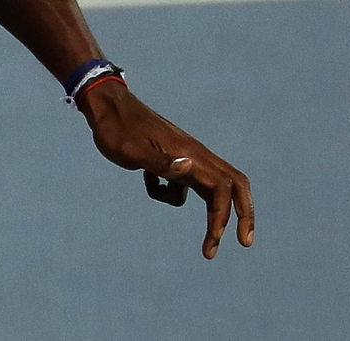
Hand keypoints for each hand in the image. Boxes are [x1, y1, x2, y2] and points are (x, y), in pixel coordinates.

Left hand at [79, 80, 253, 257]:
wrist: (105, 105)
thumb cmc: (115, 129)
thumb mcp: (130, 151)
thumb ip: (160, 162)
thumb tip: (190, 168)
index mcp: (189, 153)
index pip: (221, 188)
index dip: (223, 216)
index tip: (216, 242)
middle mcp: (195, 154)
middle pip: (234, 186)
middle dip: (243, 214)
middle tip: (244, 243)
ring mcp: (186, 156)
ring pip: (213, 187)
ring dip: (212, 214)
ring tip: (207, 244)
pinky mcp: (174, 157)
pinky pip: (185, 183)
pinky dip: (171, 192)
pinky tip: (148, 180)